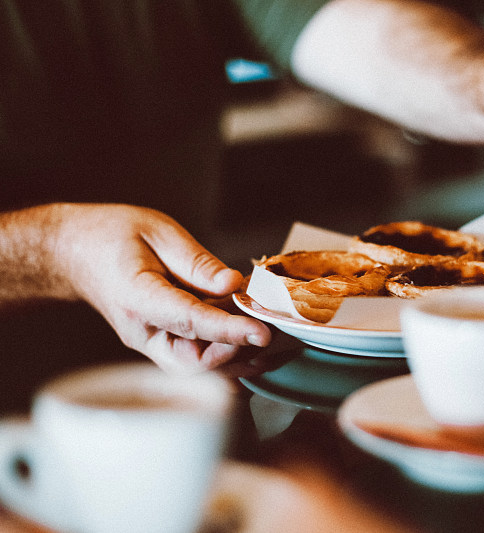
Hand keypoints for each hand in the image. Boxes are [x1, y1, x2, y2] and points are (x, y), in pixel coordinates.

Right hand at [56, 204, 270, 373]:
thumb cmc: (110, 236)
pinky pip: (195, 356)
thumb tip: (235, 283)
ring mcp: (150, 342)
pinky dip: (224, 351)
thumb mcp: (157, 232)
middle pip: (193, 362)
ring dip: (234, 357)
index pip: (190, 322)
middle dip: (234, 351)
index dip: (229, 330)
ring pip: (196, 367)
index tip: (262, 333)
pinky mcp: (160, 343)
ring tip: (266, 337)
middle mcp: (142, 330)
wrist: (72, 252)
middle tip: (267, 329)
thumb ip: (198, 262)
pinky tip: (248, 335)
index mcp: (138, 298)